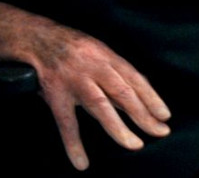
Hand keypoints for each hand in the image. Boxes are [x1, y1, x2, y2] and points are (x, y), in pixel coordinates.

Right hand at [0, 2, 169, 170]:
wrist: (34, 37)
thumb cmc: (69, 46)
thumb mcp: (95, 50)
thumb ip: (113, 71)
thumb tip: (139, 96)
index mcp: (104, 54)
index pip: (133, 77)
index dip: (151, 97)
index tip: (164, 115)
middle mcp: (91, 64)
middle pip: (123, 91)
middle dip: (143, 114)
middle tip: (159, 132)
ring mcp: (73, 78)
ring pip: (100, 105)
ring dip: (119, 128)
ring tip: (134, 145)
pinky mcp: (55, 92)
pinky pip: (66, 121)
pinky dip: (74, 143)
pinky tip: (81, 161)